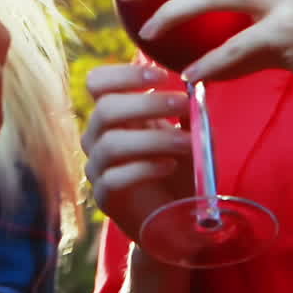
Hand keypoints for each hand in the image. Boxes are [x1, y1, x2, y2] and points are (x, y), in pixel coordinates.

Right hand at [82, 63, 190, 245]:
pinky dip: (145, 168)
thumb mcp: (189, 136)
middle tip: (183, 103)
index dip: (124, 74)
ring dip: (154, 139)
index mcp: (113, 114)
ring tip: (186, 143)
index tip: (163, 75)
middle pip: (105, 109)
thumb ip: (189, 114)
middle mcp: (97, 137)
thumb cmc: (179, 170)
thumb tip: (195, 90)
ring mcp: (97, 167)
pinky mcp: (104, 197)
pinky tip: (170, 166)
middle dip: (147, 103)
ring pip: (110, 144)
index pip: (97, 82)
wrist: (174, 219)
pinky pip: (114, 178)